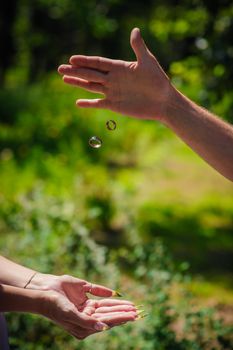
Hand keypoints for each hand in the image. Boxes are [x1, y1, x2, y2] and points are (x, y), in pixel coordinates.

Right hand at [28, 273, 137, 338]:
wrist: (44, 292)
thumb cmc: (55, 306)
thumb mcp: (70, 315)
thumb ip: (87, 322)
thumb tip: (103, 328)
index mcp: (84, 325)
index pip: (106, 321)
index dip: (120, 318)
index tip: (133, 316)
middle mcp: (87, 316)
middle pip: (109, 314)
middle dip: (123, 313)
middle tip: (137, 312)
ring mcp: (86, 305)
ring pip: (106, 305)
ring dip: (118, 305)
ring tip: (132, 306)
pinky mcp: (84, 292)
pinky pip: (99, 293)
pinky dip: (108, 294)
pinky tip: (116, 294)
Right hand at [58, 27, 172, 121]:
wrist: (163, 101)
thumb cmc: (158, 81)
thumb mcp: (148, 62)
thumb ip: (139, 48)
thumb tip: (134, 30)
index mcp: (119, 67)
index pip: (98, 63)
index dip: (85, 61)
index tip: (72, 59)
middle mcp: (113, 79)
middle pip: (90, 74)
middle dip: (75, 71)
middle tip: (60, 68)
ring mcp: (112, 92)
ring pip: (91, 86)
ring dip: (78, 83)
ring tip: (64, 79)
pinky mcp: (115, 105)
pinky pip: (98, 104)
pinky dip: (89, 104)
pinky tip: (78, 103)